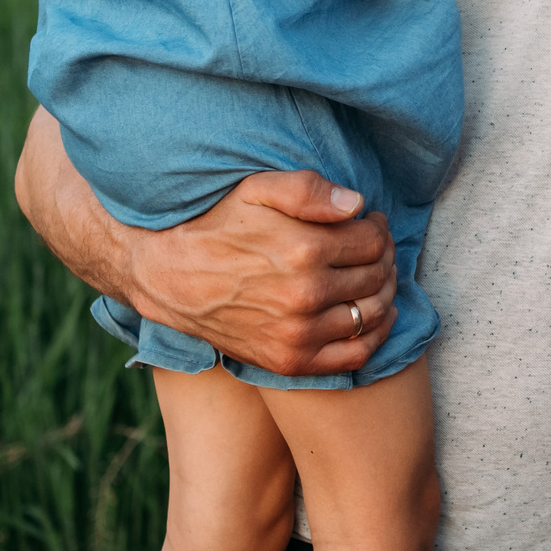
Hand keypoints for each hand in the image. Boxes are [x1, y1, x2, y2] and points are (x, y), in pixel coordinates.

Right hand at [120, 169, 399, 378]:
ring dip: (384, 291)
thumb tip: (358, 205)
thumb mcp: (255, 190)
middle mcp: (304, 296)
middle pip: (376, 277)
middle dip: (383, 257)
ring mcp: (298, 334)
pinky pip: (354, 355)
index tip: (369, 223)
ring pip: (371, 314)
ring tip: (374, 275)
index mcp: (302, 250)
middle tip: (375, 247)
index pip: (373, 241)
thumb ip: (308, 190)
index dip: (378, 228)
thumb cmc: (214, 225)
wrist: (166, 276)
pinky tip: (376, 314)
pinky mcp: (289, 361)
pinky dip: (375, 334)